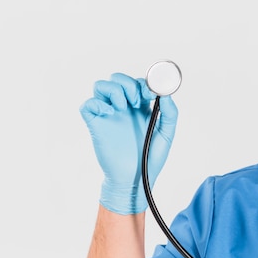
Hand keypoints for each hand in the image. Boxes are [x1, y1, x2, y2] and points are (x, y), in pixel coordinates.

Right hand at [80, 73, 177, 213]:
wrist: (135, 179)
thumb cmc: (149, 159)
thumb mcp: (166, 134)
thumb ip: (170, 113)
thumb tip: (166, 94)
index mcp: (140, 108)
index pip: (137, 83)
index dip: (144, 82)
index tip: (151, 94)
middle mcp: (123, 108)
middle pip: (117, 78)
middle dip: (128, 84)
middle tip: (137, 102)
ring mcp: (108, 115)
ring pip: (101, 85)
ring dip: (114, 90)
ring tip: (123, 107)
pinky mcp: (96, 125)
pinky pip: (87, 104)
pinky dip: (97, 103)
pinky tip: (109, 114)